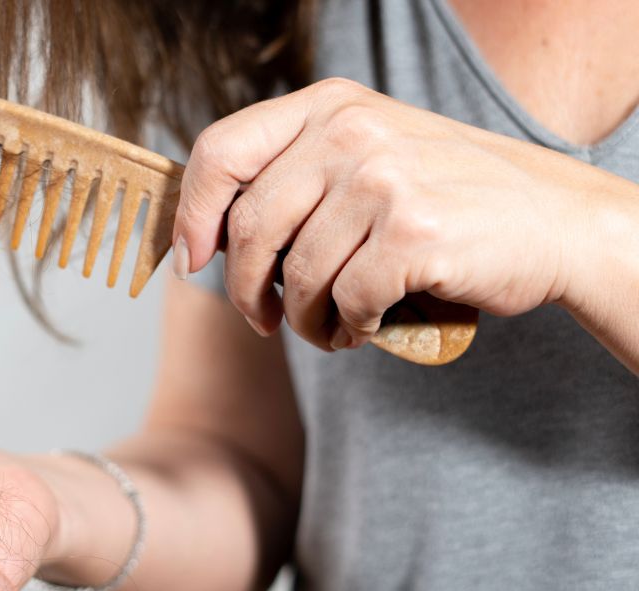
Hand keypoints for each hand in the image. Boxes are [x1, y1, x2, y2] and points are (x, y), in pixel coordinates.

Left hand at [174, 77, 620, 350]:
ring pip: (299, 275)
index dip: (194, 213)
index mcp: (330, 106)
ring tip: (326, 328)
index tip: (193, 258)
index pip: (220, 151)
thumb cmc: (447, 196)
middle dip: (247, 289)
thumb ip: (295, 173)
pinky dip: (347, 328)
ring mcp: (384, 180)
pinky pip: (346, 301)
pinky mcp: (414, 234)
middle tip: (264, 318)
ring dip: (303, 320)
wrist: (554, 219)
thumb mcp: (368, 153)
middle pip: (251, 227)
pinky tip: (364, 327)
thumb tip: (205, 232)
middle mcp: (352, 133)